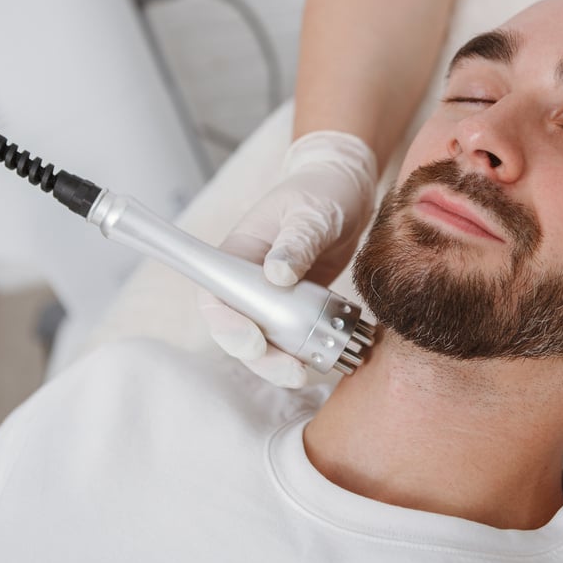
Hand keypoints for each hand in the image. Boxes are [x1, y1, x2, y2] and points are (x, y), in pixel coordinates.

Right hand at [198, 131, 377, 386]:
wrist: (347, 190)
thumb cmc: (322, 190)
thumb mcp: (311, 211)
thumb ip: (297, 240)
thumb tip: (277, 275)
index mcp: (239, 255)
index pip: (215, 299)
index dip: (226, 327)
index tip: (254, 342)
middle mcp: (250, 282)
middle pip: (239, 333)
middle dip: (262, 359)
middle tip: (295, 371)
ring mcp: (274, 298)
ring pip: (267, 343)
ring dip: (285, 364)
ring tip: (316, 372)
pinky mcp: (299, 308)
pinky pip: (295, 340)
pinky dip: (309, 354)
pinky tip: (332, 362)